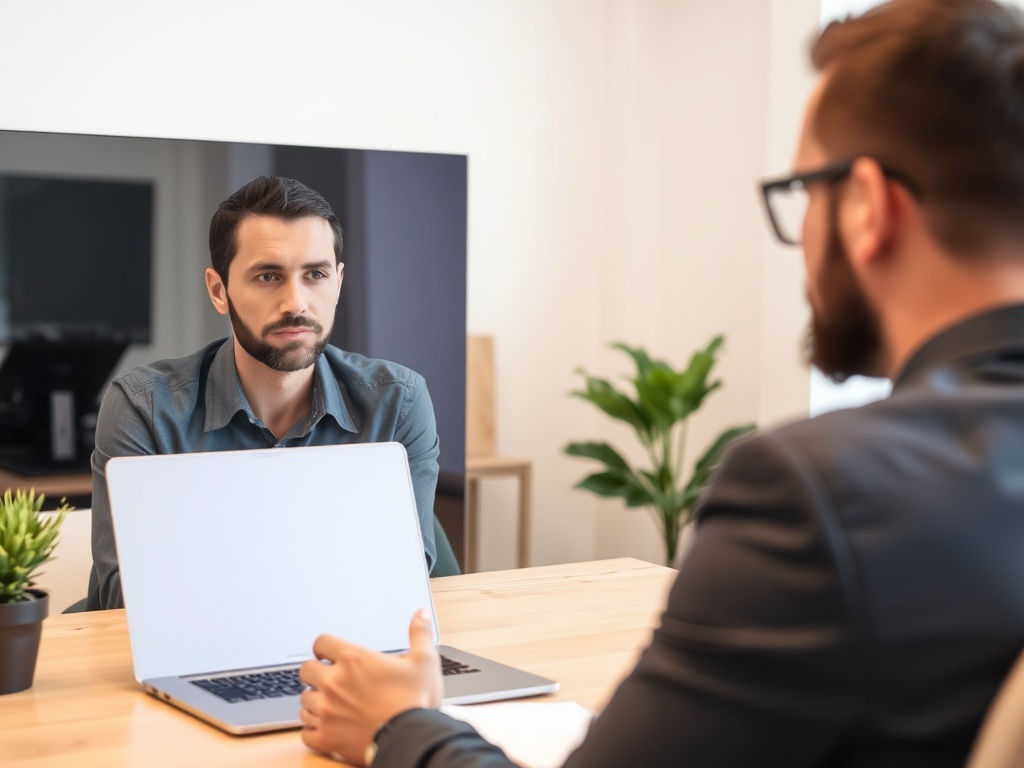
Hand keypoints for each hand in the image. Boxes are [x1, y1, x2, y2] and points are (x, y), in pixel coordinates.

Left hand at [299, 609, 443, 764]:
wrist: (411, 738)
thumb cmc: (416, 701)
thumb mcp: (423, 661)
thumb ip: (419, 634)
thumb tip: (421, 614)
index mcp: (354, 659)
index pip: (321, 642)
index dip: (324, 647)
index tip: (328, 654)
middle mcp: (334, 682)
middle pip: (305, 670)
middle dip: (315, 673)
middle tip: (328, 679)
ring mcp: (327, 711)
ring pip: (303, 701)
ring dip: (314, 701)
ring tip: (328, 704)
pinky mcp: (326, 737)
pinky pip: (305, 730)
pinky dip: (313, 729)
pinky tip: (325, 727)